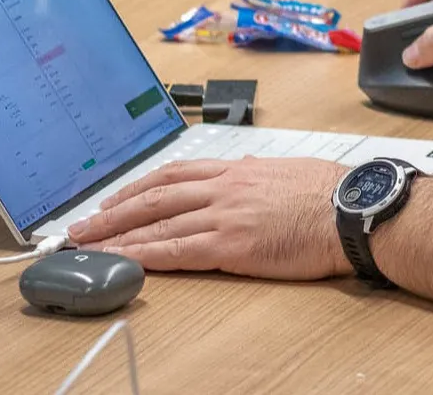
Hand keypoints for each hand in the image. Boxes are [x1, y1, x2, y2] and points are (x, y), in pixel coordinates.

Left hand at [67, 157, 350, 277]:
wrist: (352, 209)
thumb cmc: (331, 193)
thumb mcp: (288, 172)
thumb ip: (257, 176)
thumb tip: (241, 176)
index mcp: (239, 170)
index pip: (176, 175)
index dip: (139, 187)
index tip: (115, 200)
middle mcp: (225, 187)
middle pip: (156, 195)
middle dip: (113, 212)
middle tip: (81, 227)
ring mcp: (225, 214)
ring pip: (158, 223)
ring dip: (117, 235)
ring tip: (87, 247)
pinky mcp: (230, 245)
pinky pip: (177, 250)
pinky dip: (144, 255)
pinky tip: (123, 261)